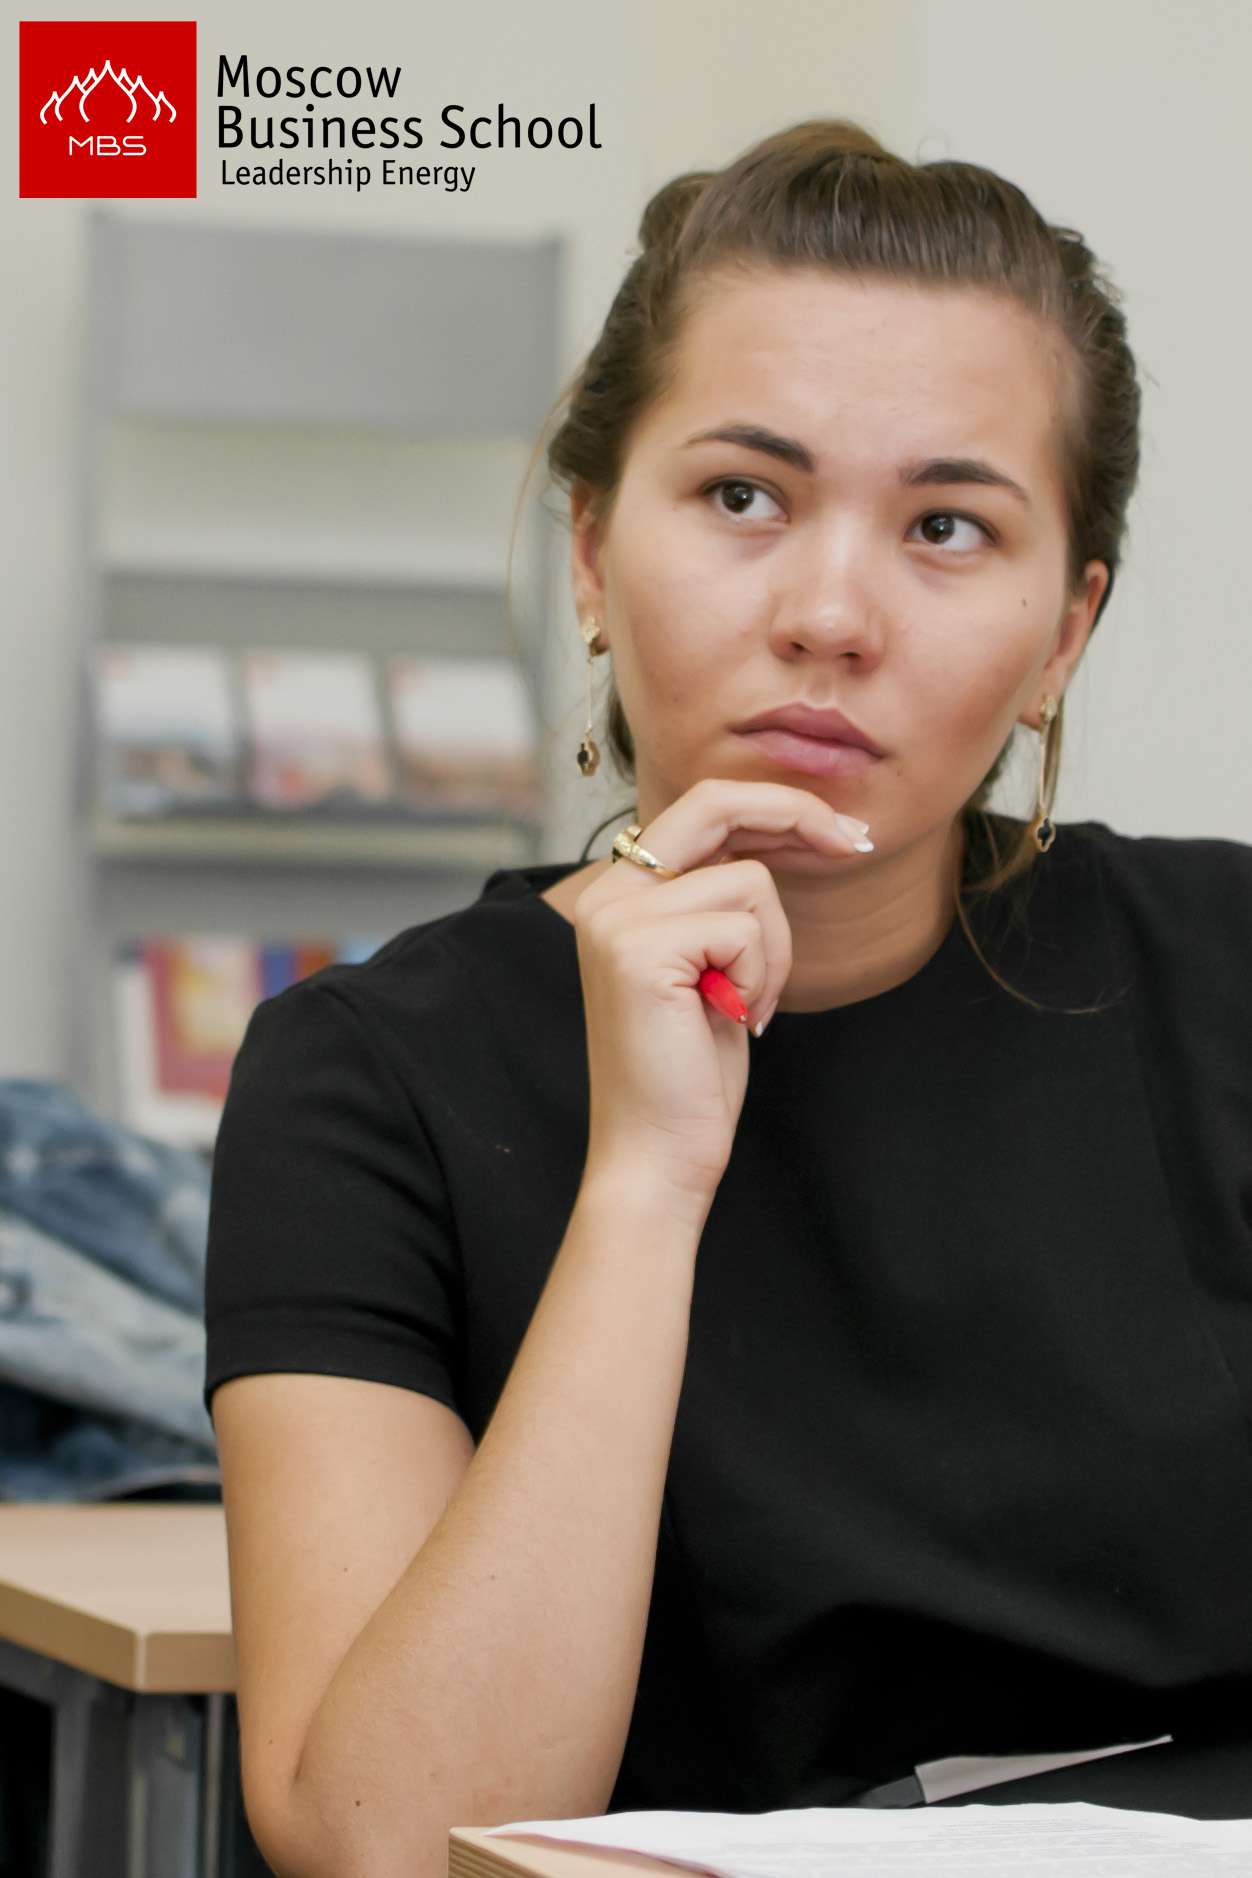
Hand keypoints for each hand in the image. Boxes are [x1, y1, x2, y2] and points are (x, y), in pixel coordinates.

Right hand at [571, 777, 872, 1213]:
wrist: (658, 1153)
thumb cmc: (692, 1070)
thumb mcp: (713, 965)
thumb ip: (722, 899)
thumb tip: (793, 832)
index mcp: (619, 893)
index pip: (702, 808)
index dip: (776, 807)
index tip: (841, 832)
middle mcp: (608, 895)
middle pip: (715, 802)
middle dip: (798, 812)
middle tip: (860, 843)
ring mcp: (618, 919)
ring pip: (750, 882)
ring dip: (775, 950)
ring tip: (748, 1005)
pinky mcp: (639, 949)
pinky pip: (746, 927)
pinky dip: (762, 975)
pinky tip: (737, 1017)